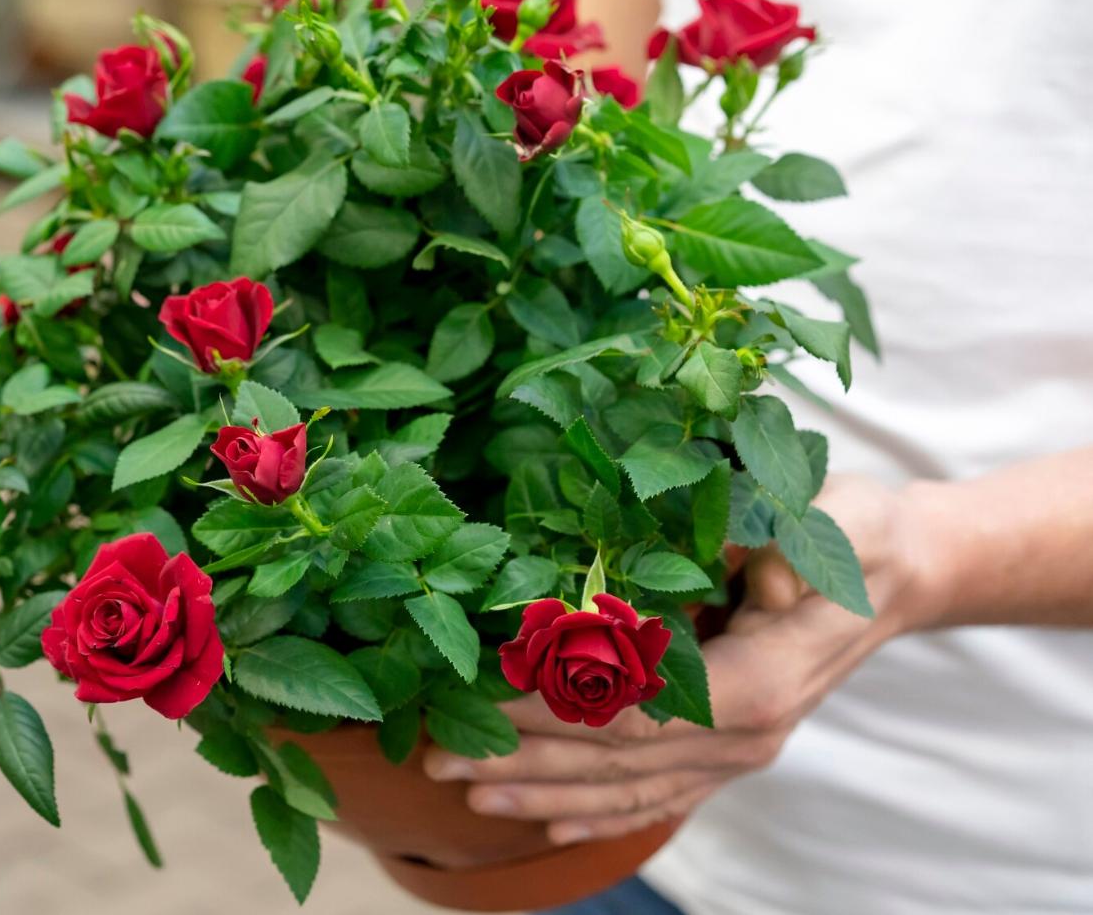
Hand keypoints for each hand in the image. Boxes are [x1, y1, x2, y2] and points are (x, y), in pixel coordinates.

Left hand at [425, 475, 940, 844]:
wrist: (896, 572)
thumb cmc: (850, 530)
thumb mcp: (824, 516)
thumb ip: (774, 547)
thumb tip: (720, 567)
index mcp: (758, 683)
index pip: (632, 711)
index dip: (554, 712)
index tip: (481, 700)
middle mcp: (745, 735)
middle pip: (614, 762)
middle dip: (521, 760)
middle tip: (436, 756)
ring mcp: (737, 752)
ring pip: (625, 789)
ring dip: (541, 793)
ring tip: (467, 792)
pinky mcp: (727, 751)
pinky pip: (655, 796)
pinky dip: (595, 811)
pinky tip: (543, 817)